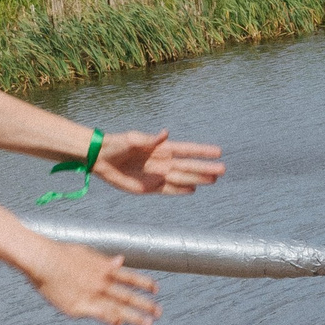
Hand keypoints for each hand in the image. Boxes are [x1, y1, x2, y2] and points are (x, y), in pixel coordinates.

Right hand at [29, 242, 160, 324]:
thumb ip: (105, 260)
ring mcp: (92, 295)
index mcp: (104, 268)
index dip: (144, 284)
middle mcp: (102, 282)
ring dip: (134, 317)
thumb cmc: (60, 254)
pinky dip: (111, 319)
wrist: (42, 261)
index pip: (130, 277)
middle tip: (159, 312)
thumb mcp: (87, 253)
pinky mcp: (79, 306)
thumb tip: (121, 260)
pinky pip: (99, 315)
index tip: (157, 289)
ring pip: (118, 308)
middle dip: (145, 305)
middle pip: (128, 296)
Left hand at [94, 129, 224, 194]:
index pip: (187, 150)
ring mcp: (158, 175)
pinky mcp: (149, 187)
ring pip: (182, 179)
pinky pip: (168, 190)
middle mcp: (163, 162)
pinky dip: (180, 191)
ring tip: (214, 180)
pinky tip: (193, 191)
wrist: (101, 158)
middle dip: (206, 168)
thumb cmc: (117, 144)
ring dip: (198, 180)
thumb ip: (150, 139)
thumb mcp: (132, 139)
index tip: (218, 152)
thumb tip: (166, 133)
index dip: (202, 151)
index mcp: (162, 148)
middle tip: (223, 170)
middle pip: (189, 166)